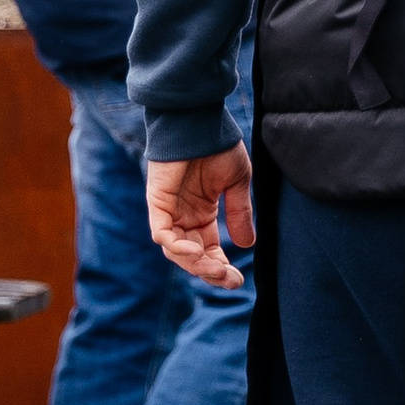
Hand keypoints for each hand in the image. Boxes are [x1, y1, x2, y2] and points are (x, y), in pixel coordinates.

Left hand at [148, 145, 256, 289]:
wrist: (201, 123)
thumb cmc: (219, 148)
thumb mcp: (237, 184)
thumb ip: (239, 213)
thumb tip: (247, 245)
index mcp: (202, 214)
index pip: (209, 250)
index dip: (221, 267)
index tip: (238, 281)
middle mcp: (183, 217)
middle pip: (192, 256)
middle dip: (210, 272)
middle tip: (229, 280)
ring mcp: (169, 212)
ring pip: (176, 250)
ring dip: (195, 264)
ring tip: (215, 268)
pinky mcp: (158, 203)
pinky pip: (162, 233)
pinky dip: (175, 246)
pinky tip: (194, 251)